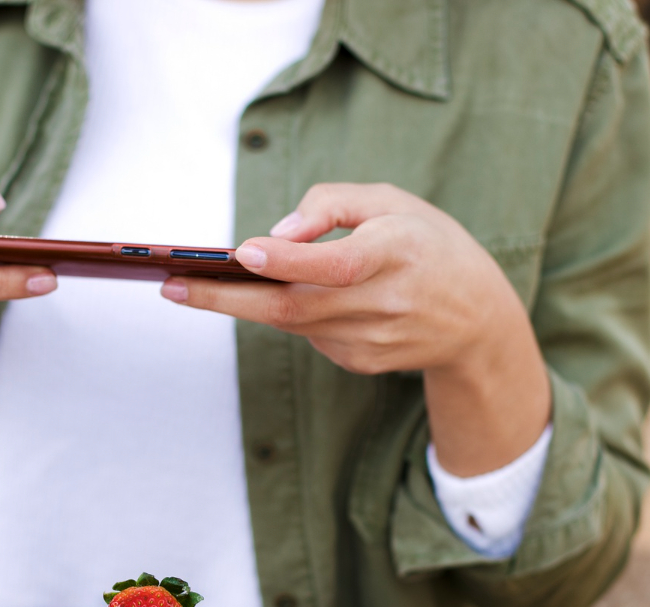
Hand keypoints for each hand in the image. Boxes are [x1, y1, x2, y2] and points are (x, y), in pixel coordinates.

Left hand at [161, 183, 550, 475]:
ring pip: (292, 322)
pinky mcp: (359, 362)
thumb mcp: (394, 202)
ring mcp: (371, 341)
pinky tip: (292, 296)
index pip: (337, 263)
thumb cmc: (427, 246)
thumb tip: (277, 232)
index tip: (242, 253)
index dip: (289, 260)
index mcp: (398, 253)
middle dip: (226, 298)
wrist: (478, 322)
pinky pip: (308, 334)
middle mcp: (384, 303)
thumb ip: (333, 203)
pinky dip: (292, 313)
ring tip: (194, 282)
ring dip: (243, 302)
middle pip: (294, 306)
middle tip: (171, 285)